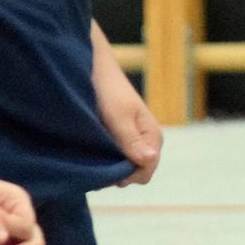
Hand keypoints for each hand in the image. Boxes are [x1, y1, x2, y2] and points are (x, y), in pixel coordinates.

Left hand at [94, 52, 161, 184]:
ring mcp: (133, 142)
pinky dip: (105, 162)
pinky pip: (117, 161)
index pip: (146, 170)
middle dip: (118, 174)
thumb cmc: (107, 90)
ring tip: (91, 156)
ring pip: (126, 170)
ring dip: (109, 168)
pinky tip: (92, 154)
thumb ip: (132, 139)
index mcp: (153, 136)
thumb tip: (150, 159)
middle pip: (137, 174)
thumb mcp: (118, 116)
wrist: (93, 70)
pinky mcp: (120, 140)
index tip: (105, 170)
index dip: (127, 175)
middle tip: (96, 162)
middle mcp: (146, 142)